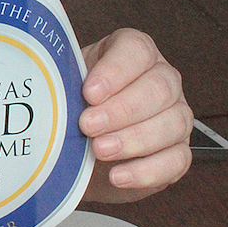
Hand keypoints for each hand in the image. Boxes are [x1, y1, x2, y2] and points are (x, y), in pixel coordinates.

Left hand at [79, 28, 192, 202]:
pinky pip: (176, 161)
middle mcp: (161, 81)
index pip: (136, 51)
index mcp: (133, 55)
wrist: (77, 151)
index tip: (89, 93)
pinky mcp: (177, 153)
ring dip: (133, 140)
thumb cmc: (73, 111)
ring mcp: (175, 117)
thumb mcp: (65, 91)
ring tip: (99, 150)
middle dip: (121, 110)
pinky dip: (146, 171)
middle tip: (88, 126)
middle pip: (159, 88)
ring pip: (174, 123)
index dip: (114, 71)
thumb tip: (50, 96)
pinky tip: (117, 175)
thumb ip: (65, 87)